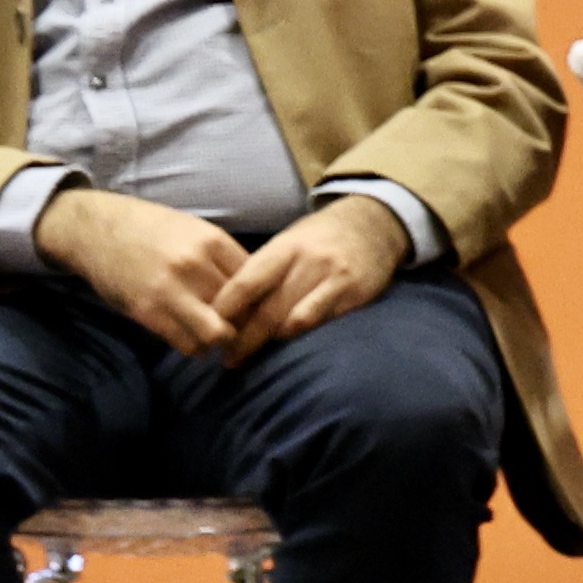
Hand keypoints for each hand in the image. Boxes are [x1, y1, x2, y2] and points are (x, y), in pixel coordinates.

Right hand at [36, 186, 246, 355]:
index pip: (257, 282)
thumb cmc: (151, 230)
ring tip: (217, 339)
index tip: (260, 312)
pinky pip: (186, 343)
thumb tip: (257, 290)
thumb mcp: (193, 231)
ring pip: (218, 334)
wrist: (95, 229)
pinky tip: (194, 341)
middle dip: (245, 325)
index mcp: (212, 242)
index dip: (262, 302)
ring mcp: (170, 289)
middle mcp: (195, 265)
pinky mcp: (147, 311)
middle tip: (243, 332)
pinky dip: (195, 348)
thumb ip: (223, 258)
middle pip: (241, 309)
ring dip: (220, 342)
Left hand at [210, 197, 409, 360]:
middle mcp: (308, 263)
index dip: (225, 310)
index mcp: (284, 248)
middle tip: (228, 358)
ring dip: (271, 344)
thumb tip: (227, 306)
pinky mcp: (356, 295)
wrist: (374, 224)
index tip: (208, 329)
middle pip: (268, 310)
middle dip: (244, 339)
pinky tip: (291, 349)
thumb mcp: (288, 243)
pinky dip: (303, 339)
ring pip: (295, 322)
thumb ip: (263, 271)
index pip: (246, 282)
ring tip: (253, 358)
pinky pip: (323, 324)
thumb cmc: (319, 238)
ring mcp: (334, 280)